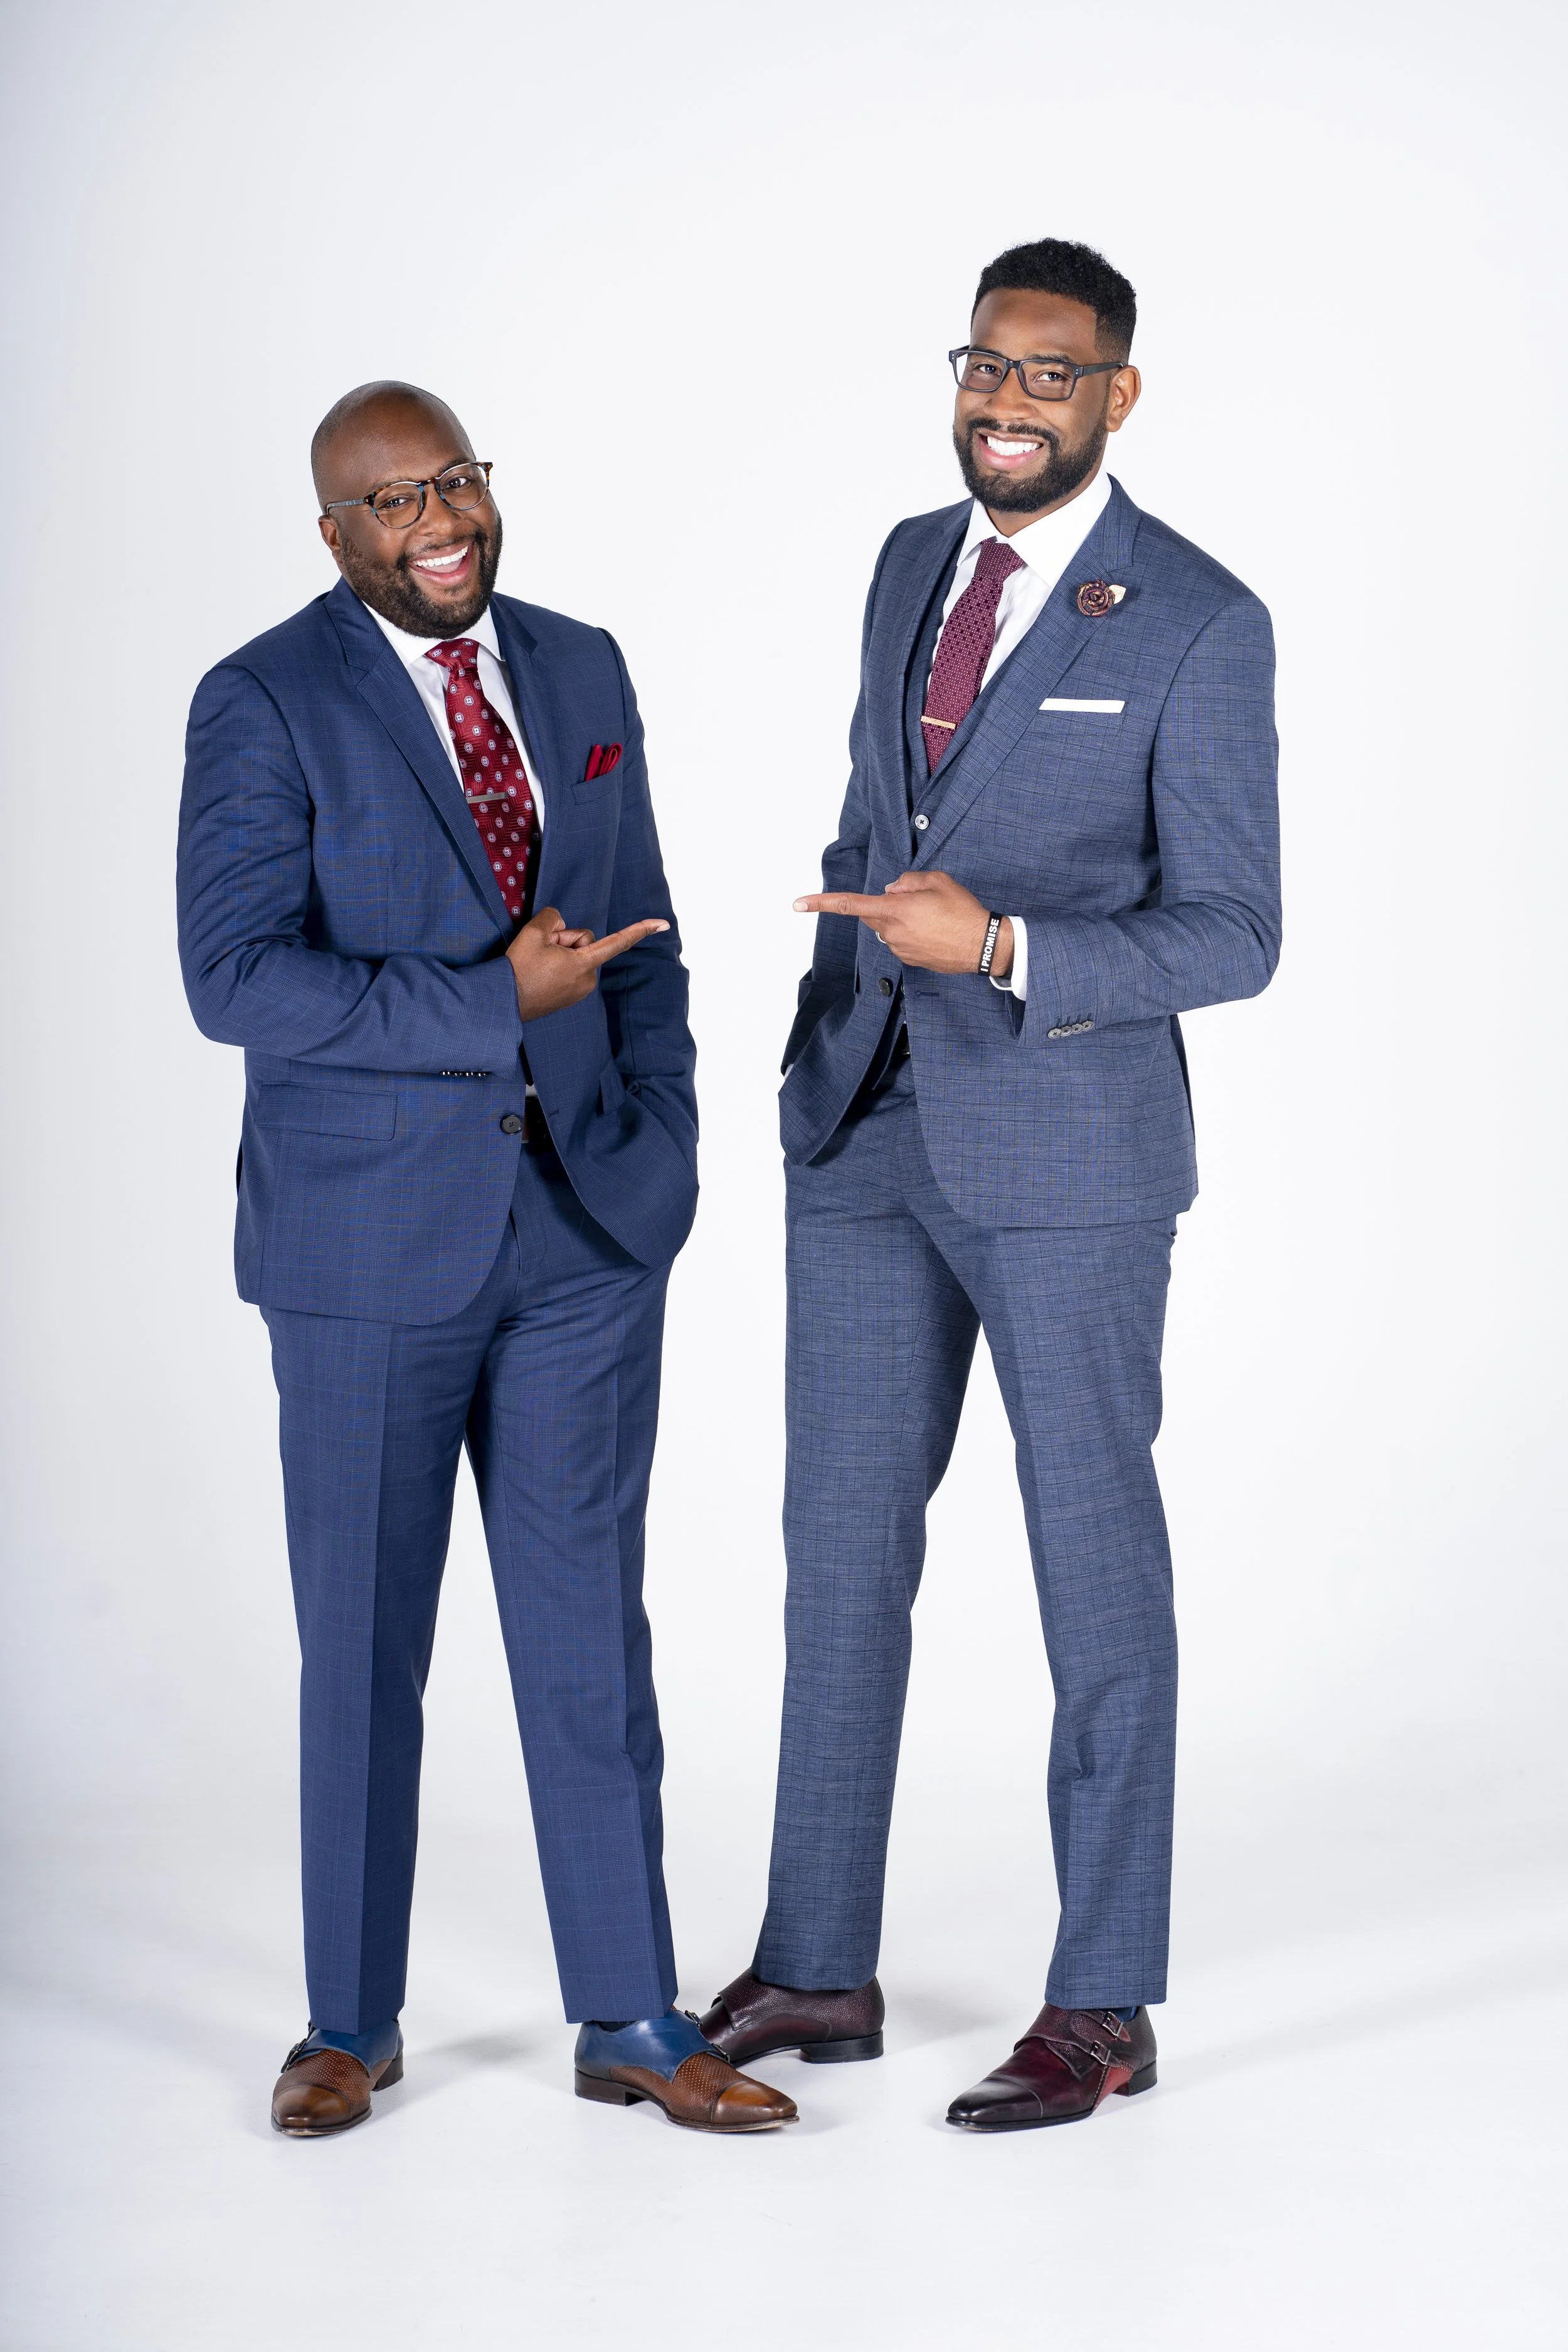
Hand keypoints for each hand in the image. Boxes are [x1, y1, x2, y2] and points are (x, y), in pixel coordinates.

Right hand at [505, 904, 669, 1020]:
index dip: (640, 930)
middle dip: (564, 940)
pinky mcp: (571, 996)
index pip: (617, 942)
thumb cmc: (519, 969)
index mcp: (584, 964)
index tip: (663, 924)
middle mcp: (588, 980)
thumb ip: (553, 918)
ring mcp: (580, 991)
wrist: (503, 1002)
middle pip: (584, 942)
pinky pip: (569, 969)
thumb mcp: (534, 932)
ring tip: (537, 965)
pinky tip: (539, 973)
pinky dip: (557, 966)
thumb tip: (560, 924)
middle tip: (541, 951)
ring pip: (576, 955)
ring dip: (559, 954)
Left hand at [793, 870, 1011, 978]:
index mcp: (894, 910)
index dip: (821, 903)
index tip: (797, 904)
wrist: (983, 946)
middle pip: (872, 914)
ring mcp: (899, 949)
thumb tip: (891, 889)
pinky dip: (911, 933)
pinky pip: (900, 941)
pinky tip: (935, 931)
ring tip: (933, 916)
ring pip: (887, 928)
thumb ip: (907, 881)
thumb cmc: (962, 911)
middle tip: (919, 900)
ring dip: (901, 919)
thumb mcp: (937, 880)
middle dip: (884, 904)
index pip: (849, 905)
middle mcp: (891, 932)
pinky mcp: (909, 960)